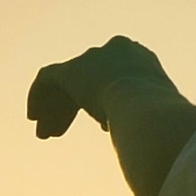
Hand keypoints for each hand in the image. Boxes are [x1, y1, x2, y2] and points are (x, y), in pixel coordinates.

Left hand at [28, 37, 175, 139]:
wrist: (146, 108)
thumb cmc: (162, 121)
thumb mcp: (162, 121)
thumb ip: (150, 123)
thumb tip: (149, 144)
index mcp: (140, 59)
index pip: (114, 76)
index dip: (104, 100)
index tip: (103, 124)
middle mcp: (116, 51)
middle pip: (87, 79)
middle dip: (72, 106)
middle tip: (60, 131)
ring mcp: (93, 58)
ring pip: (66, 82)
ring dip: (55, 108)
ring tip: (45, 134)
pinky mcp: (72, 69)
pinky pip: (47, 77)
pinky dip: (38, 95)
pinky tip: (33, 117)